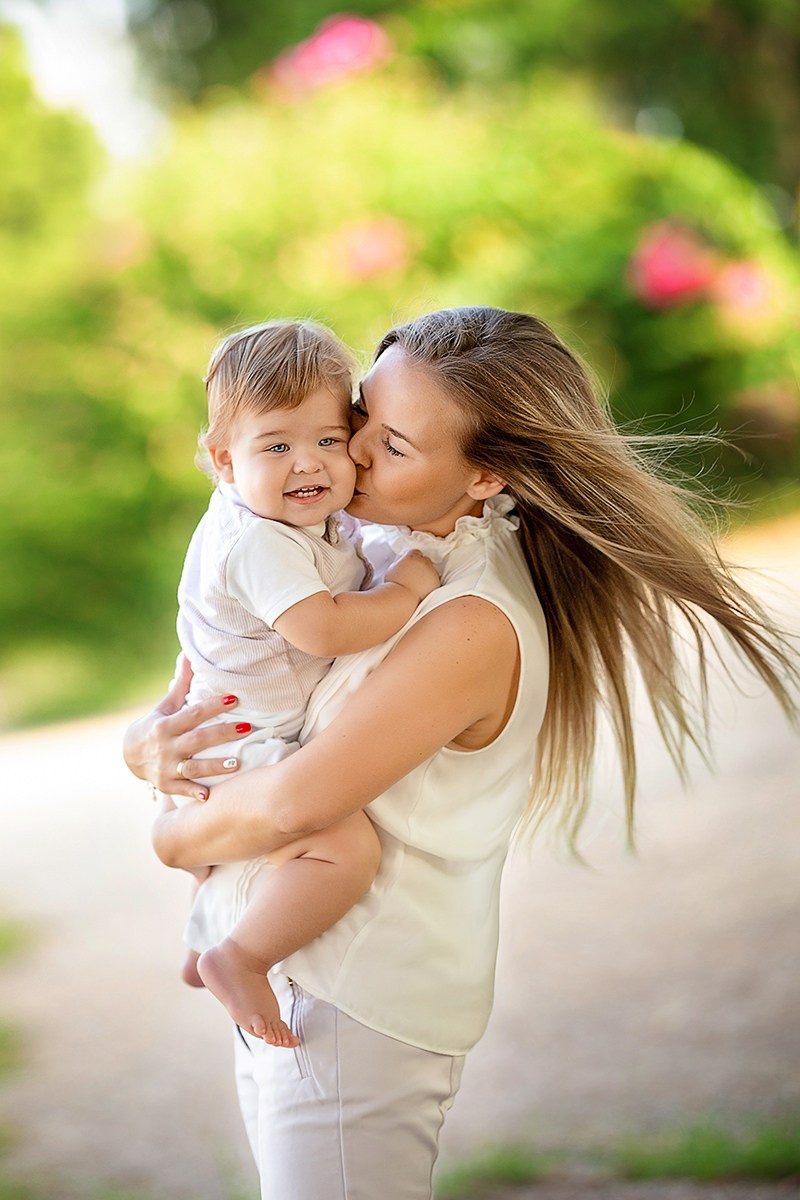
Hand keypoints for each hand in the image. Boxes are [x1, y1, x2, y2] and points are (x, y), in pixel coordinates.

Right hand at [122, 655, 248, 801]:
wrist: (129, 755)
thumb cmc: (155, 725)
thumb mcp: (165, 705)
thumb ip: (181, 683)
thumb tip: (189, 654)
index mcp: (165, 725)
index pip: (193, 714)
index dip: (213, 706)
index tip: (234, 699)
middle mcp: (166, 747)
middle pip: (198, 740)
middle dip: (222, 734)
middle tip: (247, 728)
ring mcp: (166, 768)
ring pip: (193, 768)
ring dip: (214, 767)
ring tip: (237, 764)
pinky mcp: (167, 785)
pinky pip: (182, 791)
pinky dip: (194, 794)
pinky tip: (210, 797)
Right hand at [385, 550, 439, 602]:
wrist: (403, 597)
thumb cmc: (395, 585)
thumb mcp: (392, 569)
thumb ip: (401, 563)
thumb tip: (403, 564)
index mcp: (412, 557)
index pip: (416, 552)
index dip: (413, 559)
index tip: (411, 564)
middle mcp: (423, 562)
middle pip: (426, 560)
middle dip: (421, 565)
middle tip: (415, 574)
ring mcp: (431, 571)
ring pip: (431, 570)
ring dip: (427, 574)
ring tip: (418, 583)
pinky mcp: (436, 581)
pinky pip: (435, 580)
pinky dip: (431, 583)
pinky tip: (423, 588)